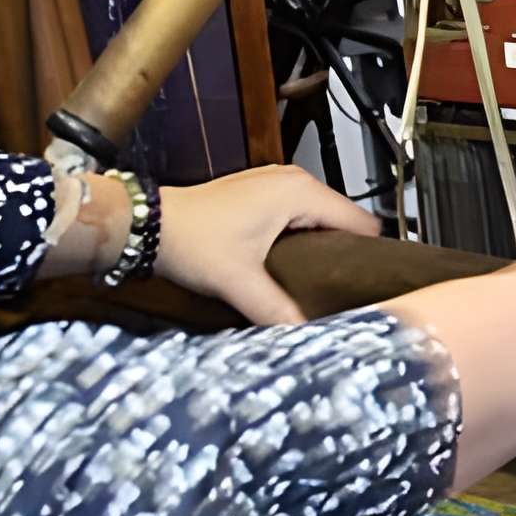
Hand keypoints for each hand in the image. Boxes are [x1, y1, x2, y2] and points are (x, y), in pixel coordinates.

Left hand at [157, 165, 377, 323]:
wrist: (147, 223)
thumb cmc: (188, 238)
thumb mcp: (239, 282)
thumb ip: (277, 310)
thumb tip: (309, 335)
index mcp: (299, 192)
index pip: (362, 224)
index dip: (368, 255)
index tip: (367, 283)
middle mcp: (293, 180)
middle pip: (346, 221)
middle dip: (346, 252)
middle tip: (339, 288)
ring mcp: (277, 183)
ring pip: (324, 217)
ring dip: (324, 245)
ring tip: (319, 278)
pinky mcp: (263, 192)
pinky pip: (302, 213)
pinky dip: (304, 235)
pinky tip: (295, 261)